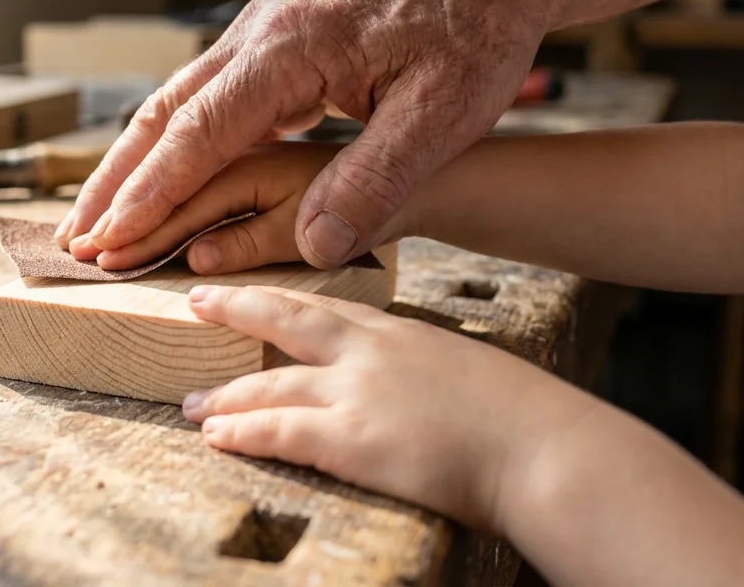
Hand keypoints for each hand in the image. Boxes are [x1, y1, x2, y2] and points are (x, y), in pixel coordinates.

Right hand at [54, 0, 545, 268]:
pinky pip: (205, 98)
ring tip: (98, 217)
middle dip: (114, 182)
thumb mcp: (440, 116)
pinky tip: (160, 175)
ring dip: (133, 164)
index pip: (199, 134)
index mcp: (290, 50)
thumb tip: (313, 245)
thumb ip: (372, 179)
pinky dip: (171, 144)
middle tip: (76, 241)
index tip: (111, 243)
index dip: (151, 195)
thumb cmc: (472, 34)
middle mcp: (260, 35)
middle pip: (162, 115)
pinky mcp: (276, 44)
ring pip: (174, 104)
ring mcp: (263, 35)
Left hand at [182, 284, 593, 531]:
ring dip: (224, 395)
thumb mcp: (468, 373)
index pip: (327, 306)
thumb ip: (427, 372)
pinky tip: (216, 436)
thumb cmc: (525, 423)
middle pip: (285, 320)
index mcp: (402, 333)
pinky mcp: (353, 437)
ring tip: (193, 405)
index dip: (280, 297)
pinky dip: (240, 431)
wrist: (549, 451)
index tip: (249, 291)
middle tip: (195, 306)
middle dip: (234, 310)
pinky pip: (277, 430)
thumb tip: (415, 391)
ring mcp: (359, 391)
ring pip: (269, 384)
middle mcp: (372, 352)